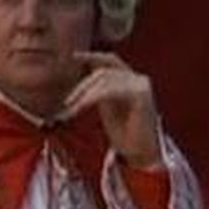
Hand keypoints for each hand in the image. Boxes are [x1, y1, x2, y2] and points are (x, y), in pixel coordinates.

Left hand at [62, 52, 162, 168]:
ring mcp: (141, 85)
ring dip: (83, 95)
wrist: (140, 153)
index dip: (91, 56)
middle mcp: (138, 79)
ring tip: (71, 110)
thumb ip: (97, 92)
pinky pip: (110, 90)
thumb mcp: (106, 107)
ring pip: (105, 80)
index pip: (109, 61)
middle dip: (82, 86)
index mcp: (130, 80)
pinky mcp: (141, 95)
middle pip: (103, 71)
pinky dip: (91, 98)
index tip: (73, 56)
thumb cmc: (124, 134)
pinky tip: (81, 107)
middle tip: (67, 102)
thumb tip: (79, 82)